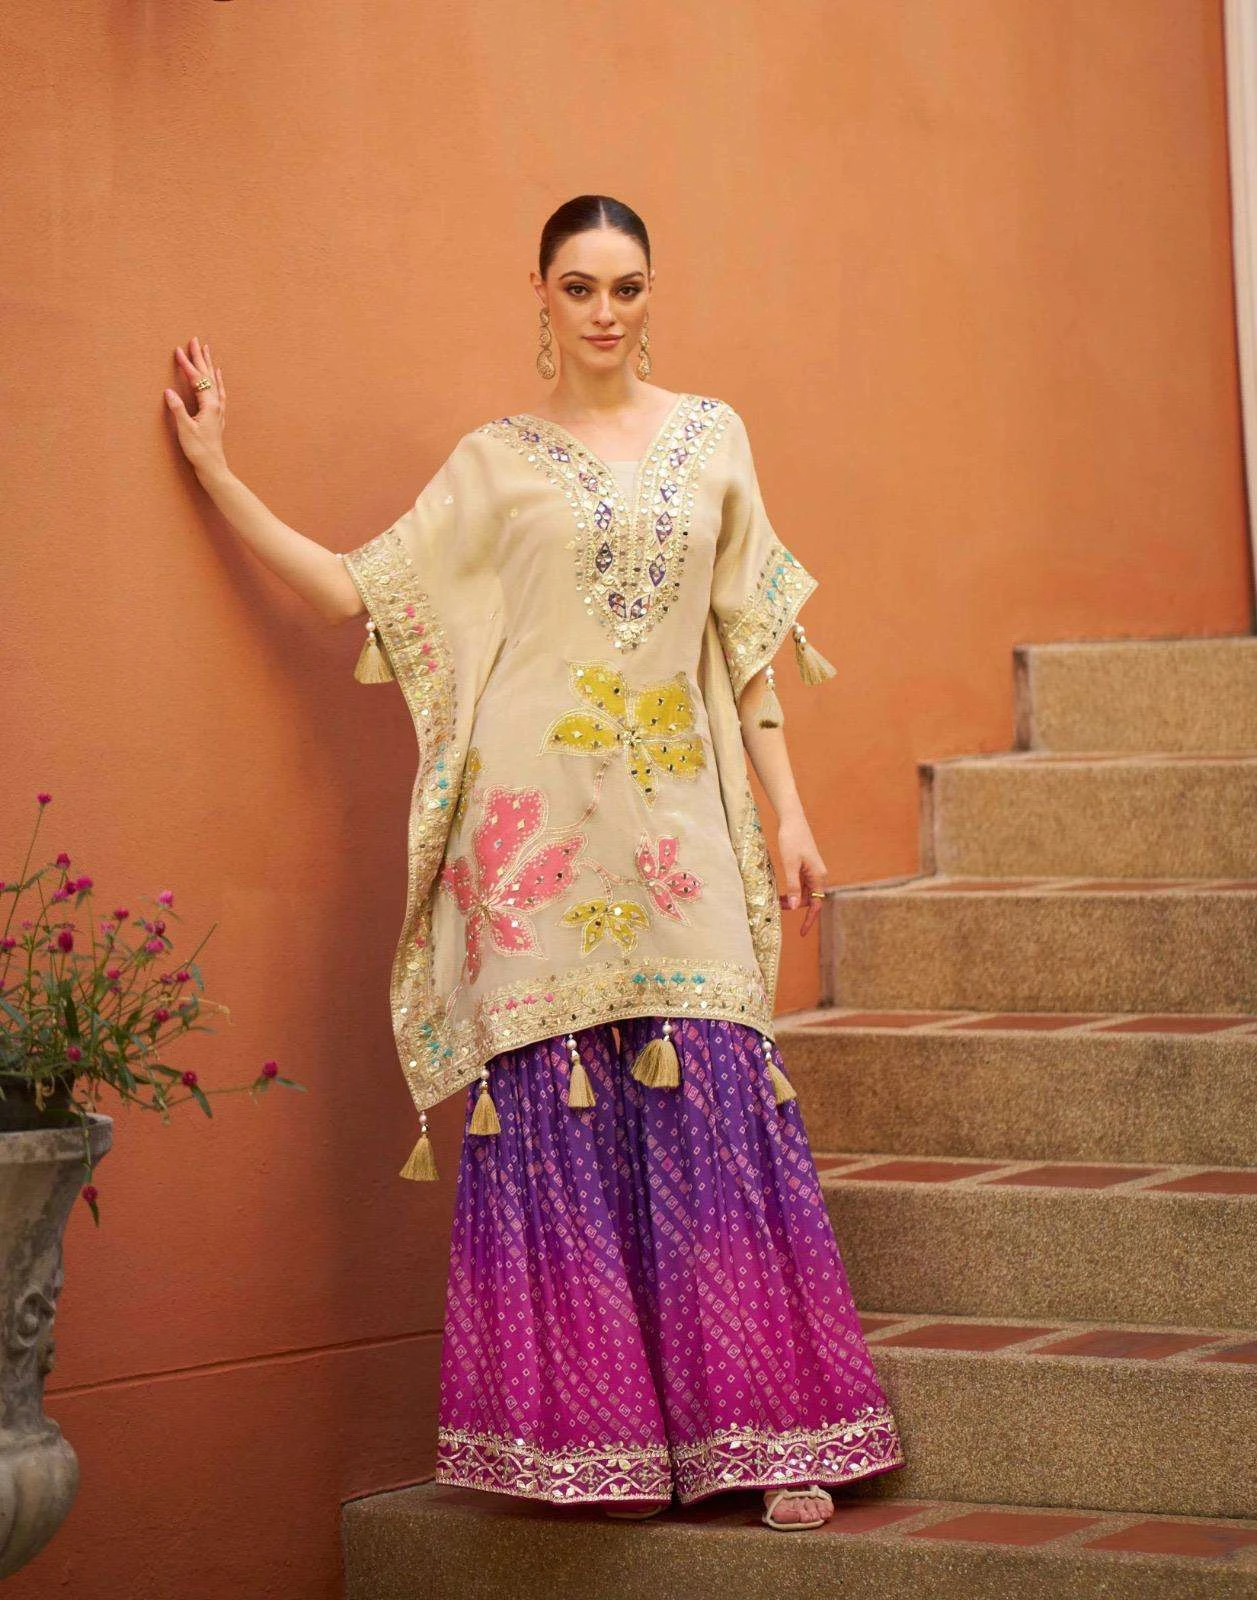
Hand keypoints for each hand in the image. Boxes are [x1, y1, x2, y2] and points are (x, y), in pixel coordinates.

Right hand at [164, 335, 227, 475]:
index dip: (186, 364)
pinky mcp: (217, 415)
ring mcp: (218, 409)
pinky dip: (217, 380)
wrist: (213, 467)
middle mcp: (216, 404)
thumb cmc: (199, 450)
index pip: (196, 379)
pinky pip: (219, 391)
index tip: (177, 350)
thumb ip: (177, 409)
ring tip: (206, 350)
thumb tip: (169, 392)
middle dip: (200, 357)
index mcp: (209, 405)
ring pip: (214, 381)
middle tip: (195, 340)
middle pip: (208, 375)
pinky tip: (218, 375)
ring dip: (209, 365)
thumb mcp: (185, 429)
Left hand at [777, 812, 826, 935]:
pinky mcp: (806, 866)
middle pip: (809, 899)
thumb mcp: (789, 865)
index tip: (801, 934)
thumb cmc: (791, 839)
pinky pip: (801, 884)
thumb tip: (795, 908)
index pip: (816, 904)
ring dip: (793, 898)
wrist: (792, 820)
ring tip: (777, 900)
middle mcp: (819, 875)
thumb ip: (793, 887)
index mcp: (818, 876)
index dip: (809, 920)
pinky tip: (782, 891)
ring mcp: (812, 871)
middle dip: (795, 907)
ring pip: (804, 892)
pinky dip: (792, 890)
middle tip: (777, 907)